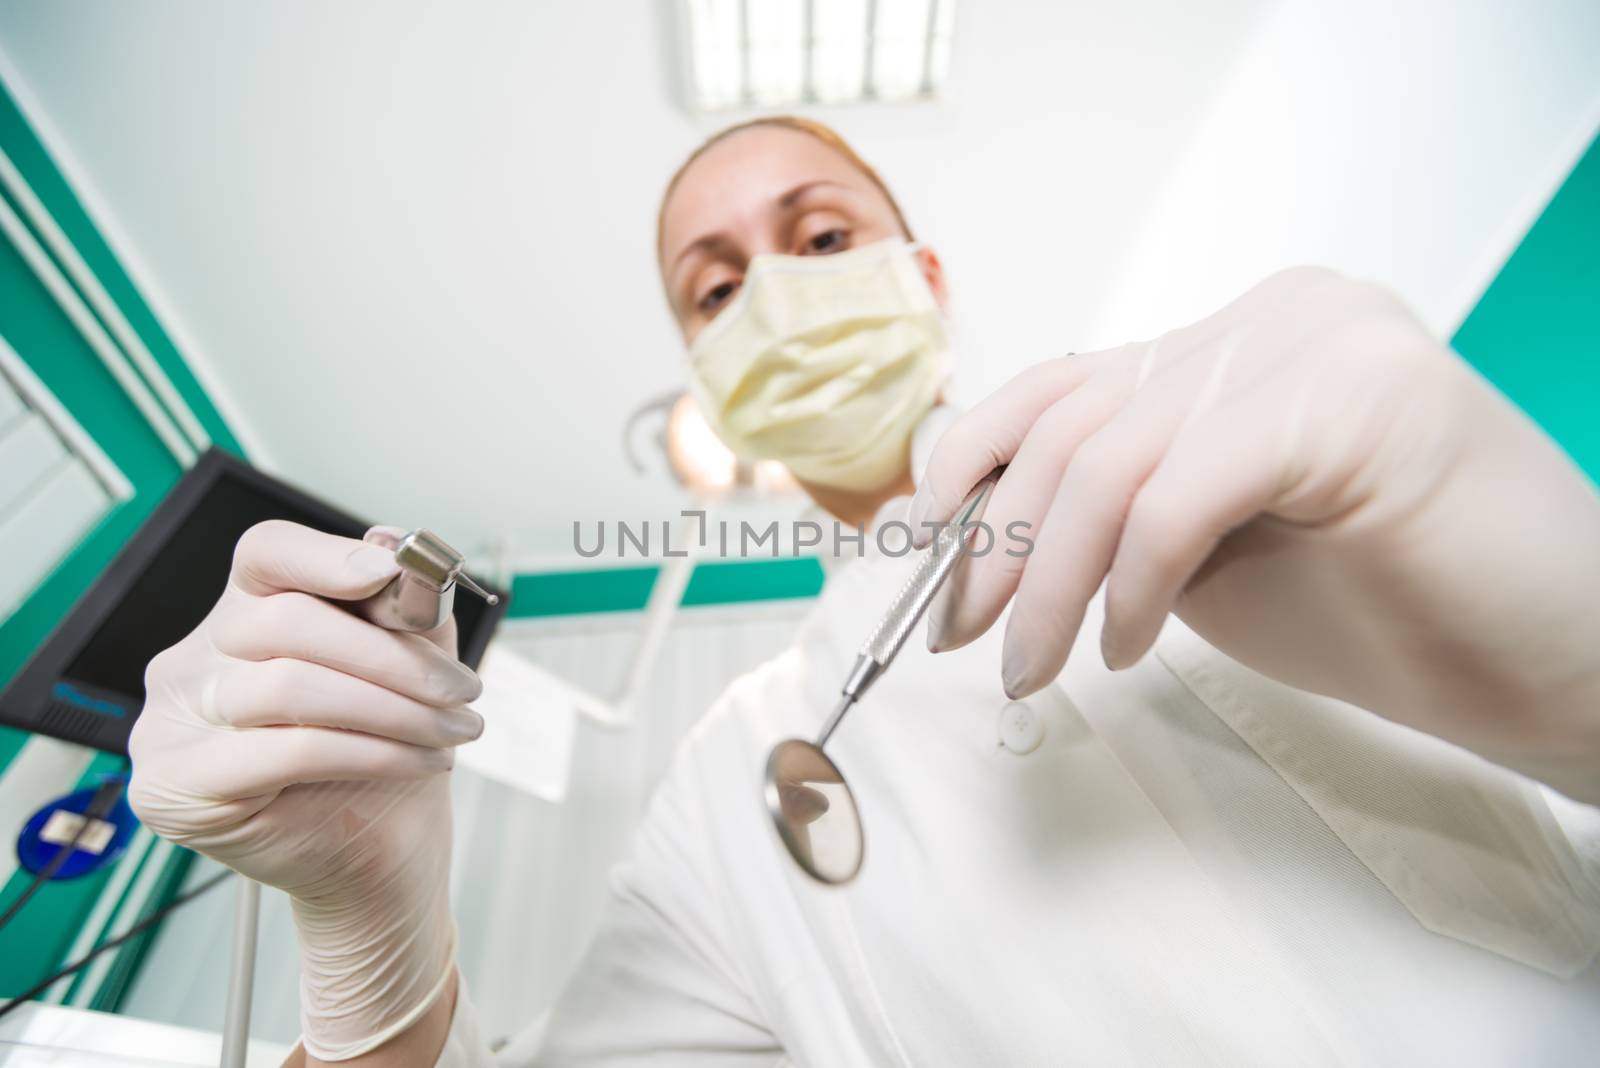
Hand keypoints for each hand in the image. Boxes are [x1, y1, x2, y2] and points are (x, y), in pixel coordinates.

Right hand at [128, 521, 482, 1059]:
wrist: (382, 855)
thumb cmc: (388, 754)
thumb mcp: (412, 665)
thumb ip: (403, 607)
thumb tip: (397, 550)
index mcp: (240, 615)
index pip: (265, 555)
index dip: (325, 558)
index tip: (389, 574)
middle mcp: (192, 661)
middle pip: (284, 622)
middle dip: (392, 656)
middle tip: (461, 689)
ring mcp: (171, 723)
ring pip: (289, 686)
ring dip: (394, 708)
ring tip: (453, 731)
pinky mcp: (175, 785)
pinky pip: (285, 750)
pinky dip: (369, 750)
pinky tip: (418, 760)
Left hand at [911, 268, 1599, 799]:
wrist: (1556, 663)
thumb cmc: (1388, 613)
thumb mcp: (1205, 554)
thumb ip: (1112, 519)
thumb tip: (977, 541)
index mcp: (1239, 337)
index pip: (1062, 384)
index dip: (969, 469)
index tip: (917, 559)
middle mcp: (1275, 314)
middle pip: (1071, 422)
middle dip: (996, 545)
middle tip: (964, 639)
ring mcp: (1320, 341)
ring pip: (1111, 457)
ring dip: (1048, 579)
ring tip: (1035, 667)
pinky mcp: (1356, 396)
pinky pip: (1182, 490)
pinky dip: (1134, 581)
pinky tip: (1130, 645)